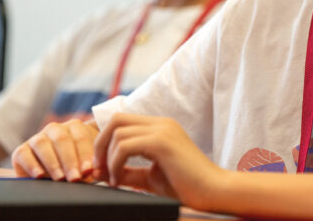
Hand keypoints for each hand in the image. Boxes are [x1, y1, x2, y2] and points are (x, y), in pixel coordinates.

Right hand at [11, 119, 97, 181]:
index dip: (84, 154)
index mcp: (74, 127)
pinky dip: (31, 165)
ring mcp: (37, 138)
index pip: (80, 137)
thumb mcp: (88, 162)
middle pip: (62, 140)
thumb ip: (92, 165)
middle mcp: (55, 129)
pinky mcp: (22, 151)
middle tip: (75, 177)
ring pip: (42, 144)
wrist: (57, 170)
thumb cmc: (78, 165)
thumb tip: (94, 172)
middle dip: (69, 160)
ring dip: (52, 162)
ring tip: (60, 178)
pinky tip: (40, 175)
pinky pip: (24, 154)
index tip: (88, 170)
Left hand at [93, 113, 225, 210]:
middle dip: (99, 145)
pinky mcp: (162, 142)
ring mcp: (162, 130)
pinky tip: (120, 181)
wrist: (214, 192)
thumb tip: (105, 173)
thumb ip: (131, 172)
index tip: (101, 168)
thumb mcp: (151, 177)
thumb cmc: (187, 187)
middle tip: (98, 170)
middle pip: (115, 120)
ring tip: (114, 180)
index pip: (122, 121)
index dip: (104, 142)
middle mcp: (160, 123)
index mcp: (160, 127)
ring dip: (107, 158)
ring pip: (117, 132)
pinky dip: (115, 164)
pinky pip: (125, 146)